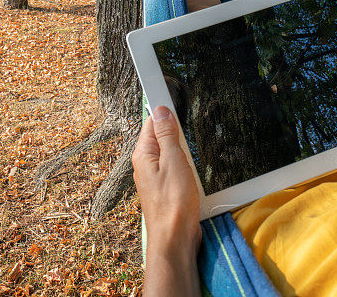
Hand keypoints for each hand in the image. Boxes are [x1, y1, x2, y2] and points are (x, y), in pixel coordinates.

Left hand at [132, 106, 200, 257]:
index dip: (164, 109)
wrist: (174, 239)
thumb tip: (161, 110)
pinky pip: (176, 168)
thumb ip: (167, 134)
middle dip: (177, 133)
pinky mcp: (166, 188)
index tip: (174, 97)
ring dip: (183, 151)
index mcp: (143, 153)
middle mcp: (145, 163)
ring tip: (190, 160)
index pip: (151, 120)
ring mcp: (155, 176)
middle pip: (162, 135)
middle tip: (188, 138)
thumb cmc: (173, 204)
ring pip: (171, 152)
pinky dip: (186, 166)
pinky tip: (193, 173)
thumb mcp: (174, 161)